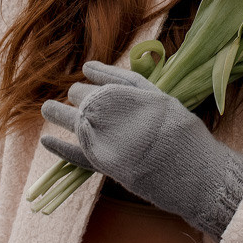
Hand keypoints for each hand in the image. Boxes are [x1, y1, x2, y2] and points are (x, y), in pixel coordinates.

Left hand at [40, 61, 242, 237]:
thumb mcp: (169, 105)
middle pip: (92, 99)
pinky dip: (60, 148)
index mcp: (141, 96)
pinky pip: (76, 155)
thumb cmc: (189, 142)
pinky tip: (46, 141)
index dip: (99, 73)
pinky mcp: (107, 165)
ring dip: (59, 114)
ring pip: (78, 121)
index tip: (87, 67)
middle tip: (72, 93)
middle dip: (80, 95)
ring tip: (47, 108)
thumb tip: (121, 84)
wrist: (196, 175)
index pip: (113, 80)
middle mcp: (122, 114)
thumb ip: (145, 92)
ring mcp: (112, 139)